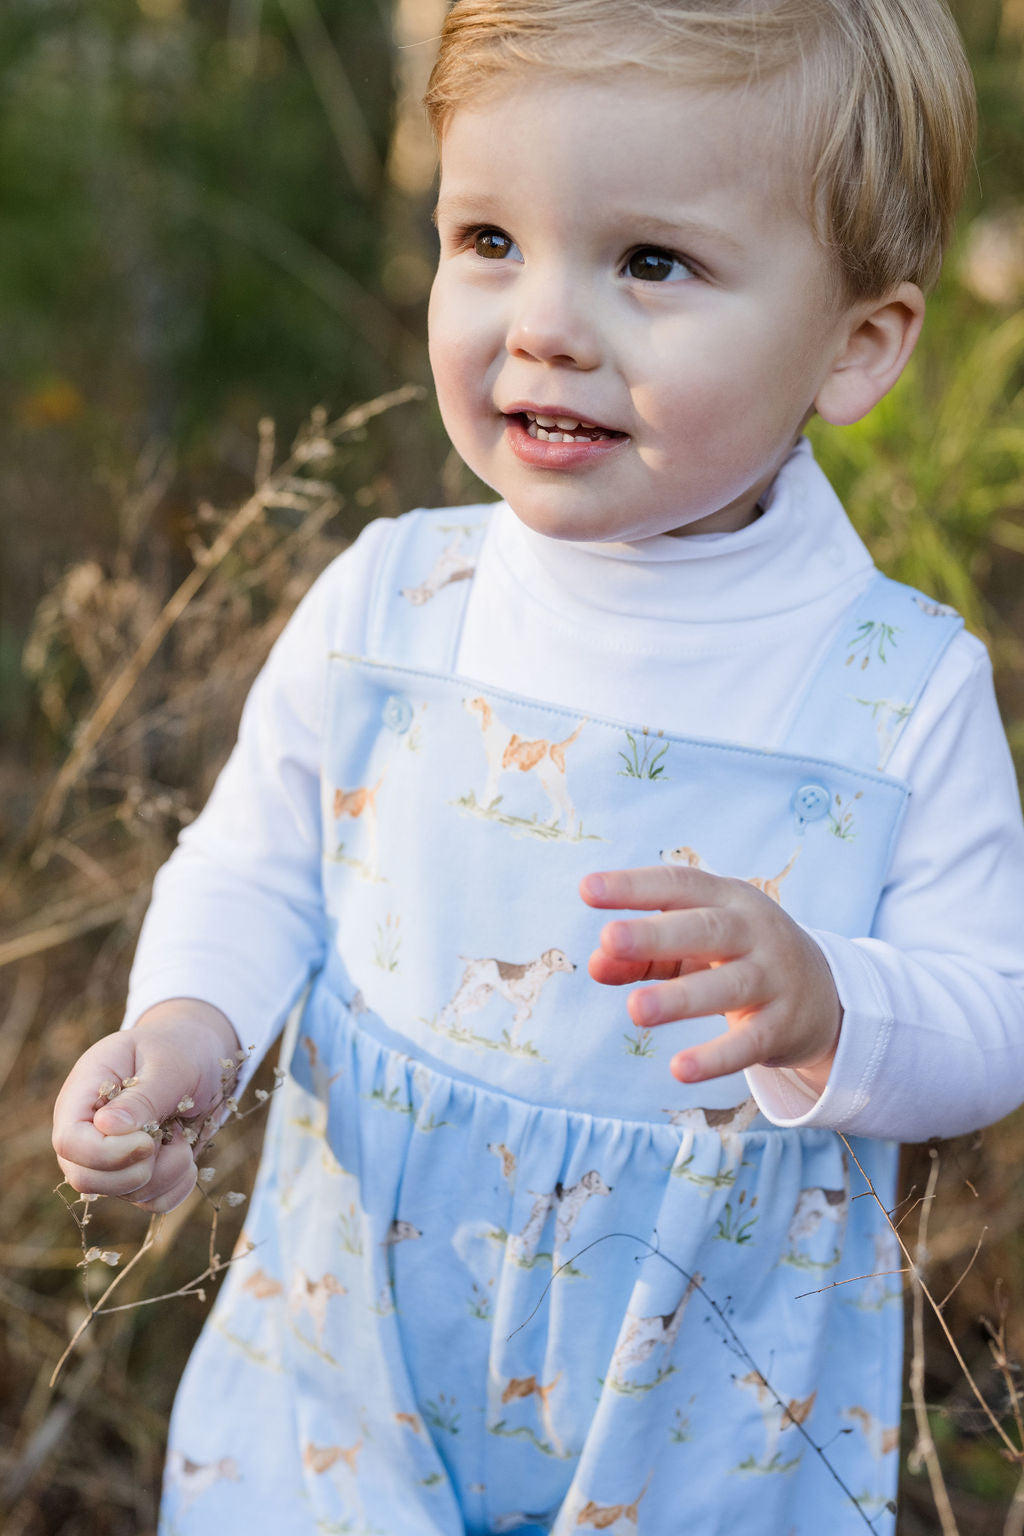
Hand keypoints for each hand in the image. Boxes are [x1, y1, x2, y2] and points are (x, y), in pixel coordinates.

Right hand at [52, 1001, 242, 1212]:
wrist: (200, 1056)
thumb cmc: (180, 1050)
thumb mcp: (170, 1062)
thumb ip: (143, 1095)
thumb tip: (107, 1128)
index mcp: (83, 1093)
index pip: (69, 1142)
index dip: (105, 1153)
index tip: (148, 1141)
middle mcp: (88, 1131)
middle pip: (86, 1179)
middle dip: (137, 1170)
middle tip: (172, 1134)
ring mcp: (109, 1157)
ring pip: (125, 1194)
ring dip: (167, 1172)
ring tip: (182, 1133)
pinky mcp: (136, 1174)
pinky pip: (152, 1201)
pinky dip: (178, 1185)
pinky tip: (187, 1153)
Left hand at [580, 865, 840, 1091]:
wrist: (823, 993)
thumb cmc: (736, 956)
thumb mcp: (693, 946)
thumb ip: (642, 954)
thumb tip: (597, 964)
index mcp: (727, 899)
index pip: (679, 885)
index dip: (634, 886)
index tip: (587, 889)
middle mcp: (754, 931)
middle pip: (705, 929)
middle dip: (656, 935)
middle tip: (609, 939)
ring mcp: (773, 978)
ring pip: (727, 985)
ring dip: (679, 998)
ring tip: (634, 1010)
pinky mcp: (782, 1026)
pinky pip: (748, 1043)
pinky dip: (715, 1058)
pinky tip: (679, 1069)